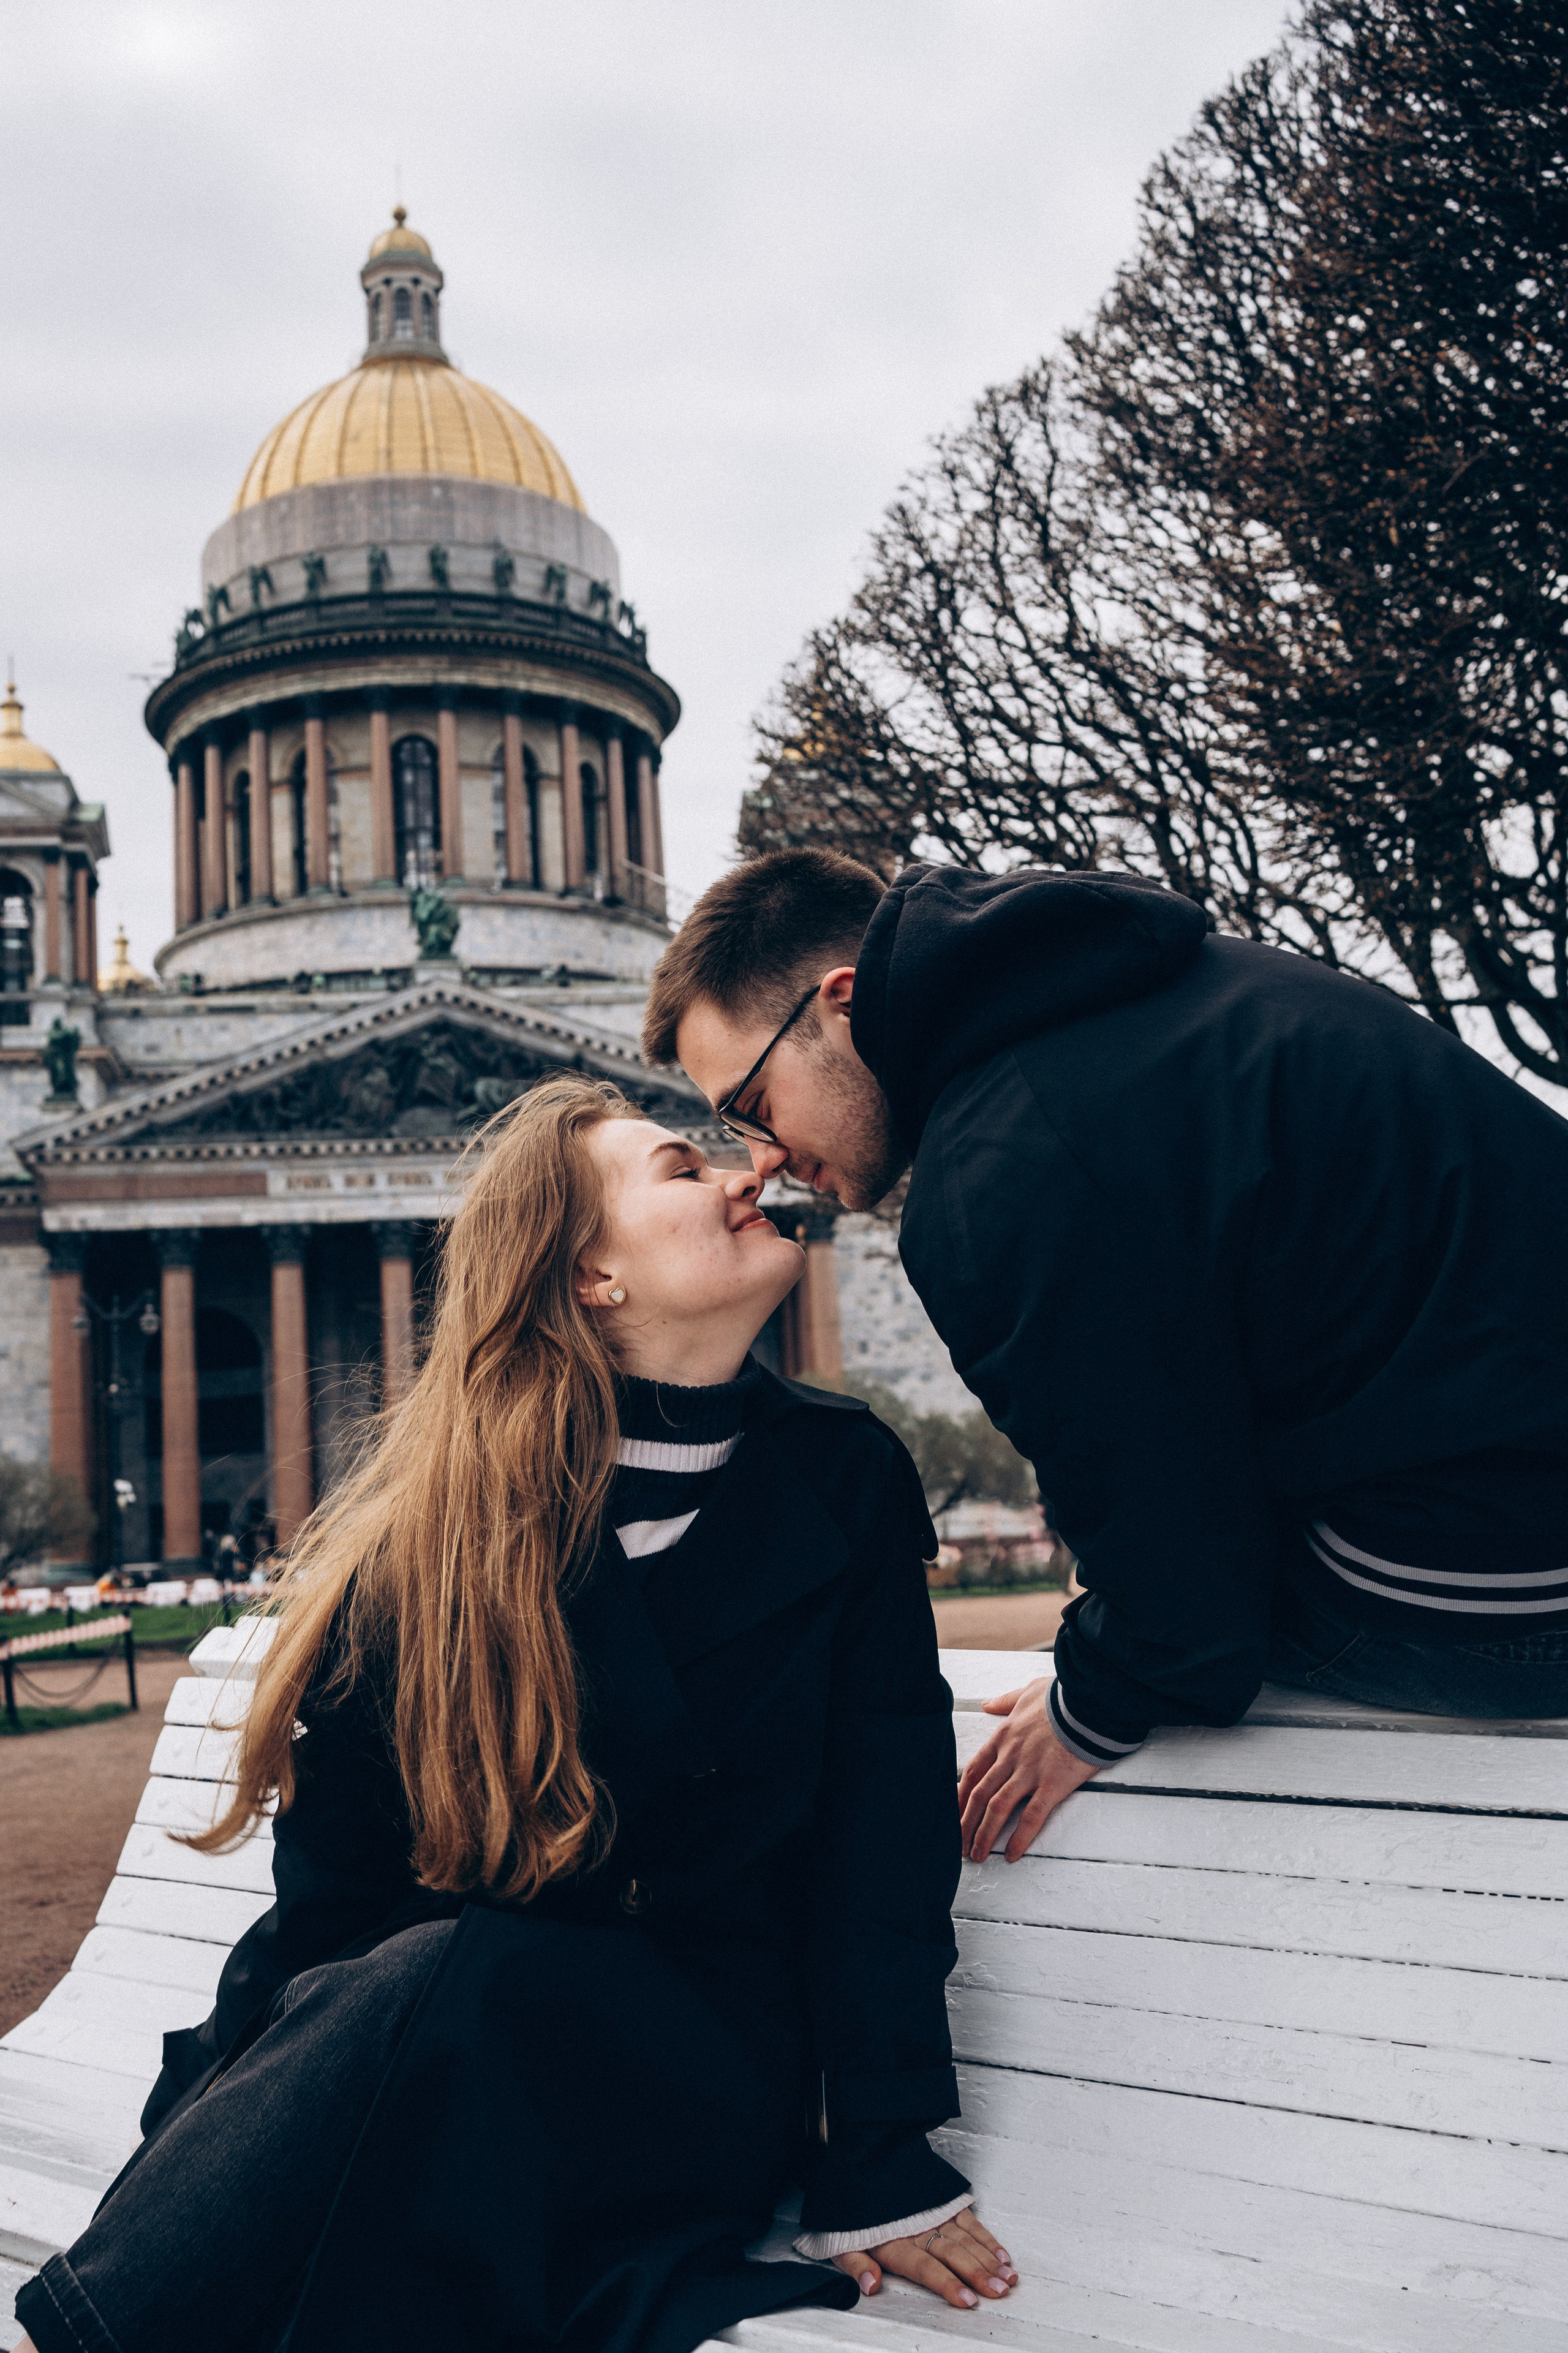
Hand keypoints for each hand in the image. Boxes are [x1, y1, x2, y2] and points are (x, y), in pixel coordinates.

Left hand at [832, 2207, 1017, 2307]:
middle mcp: (918, 2226)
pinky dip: (987, 2238)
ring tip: (1006, 2277)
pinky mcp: (942, 2201)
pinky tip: (1001, 2255)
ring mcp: (933, 2212)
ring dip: (988, 2258)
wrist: (860, 2156)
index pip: (925, 2267)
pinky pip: (968, 2219)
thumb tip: (870, 2286)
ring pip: (965, 2238)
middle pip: (951, 2253)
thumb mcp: (841, 2239)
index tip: (968, 2299)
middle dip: (977, 2273)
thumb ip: (856, 2265)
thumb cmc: (852, 2206)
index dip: (947, 2283)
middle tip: (998, 2290)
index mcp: (895, 2240)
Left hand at [957, 1679, 1098, 1861]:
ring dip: (984, 1835)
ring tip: (977, 1855)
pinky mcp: (1052, 1785)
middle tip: (959, 1844)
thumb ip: (1005, 1701)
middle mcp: (1010, 1758)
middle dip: (965, 1822)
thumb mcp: (1027, 1692)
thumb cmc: (1062, 1698)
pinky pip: (1031, 1817)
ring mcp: (1029, 1773)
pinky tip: (1011, 1854)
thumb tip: (988, 1704)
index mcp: (1003, 1738)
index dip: (960, 1794)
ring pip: (998, 1808)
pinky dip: (1019, 1838)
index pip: (972, 1771)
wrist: (1089, 1704)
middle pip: (979, 1794)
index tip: (952, 1812)